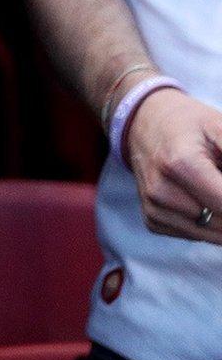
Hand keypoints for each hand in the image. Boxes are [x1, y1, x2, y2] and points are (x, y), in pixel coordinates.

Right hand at [124, 88, 221, 245]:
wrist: (145, 124)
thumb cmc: (190, 125)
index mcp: (179, 164)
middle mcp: (161, 191)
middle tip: (221, 175)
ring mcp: (154, 209)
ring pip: (214, 235)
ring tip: (216, 185)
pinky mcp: (153, 221)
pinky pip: (197, 234)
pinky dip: (211, 222)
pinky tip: (204, 197)